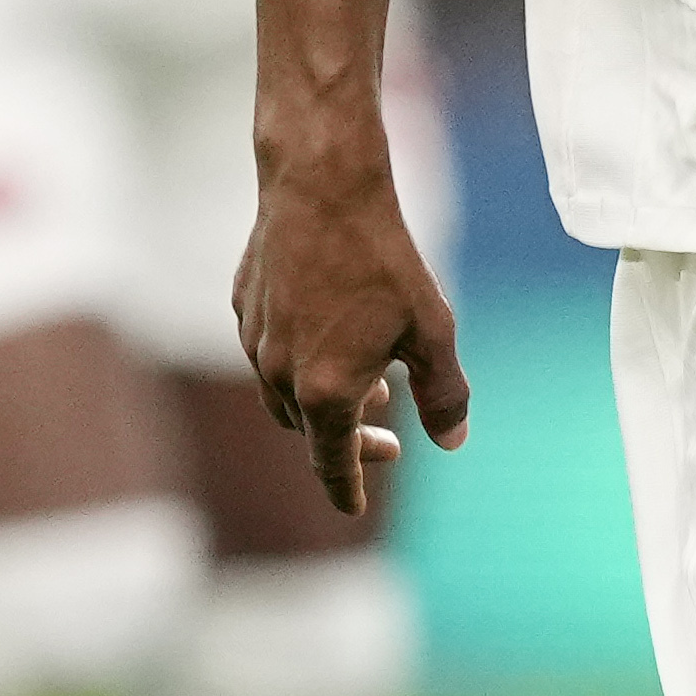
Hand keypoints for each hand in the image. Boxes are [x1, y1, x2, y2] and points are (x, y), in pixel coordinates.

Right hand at [235, 148, 470, 515]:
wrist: (322, 188)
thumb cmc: (383, 259)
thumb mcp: (432, 332)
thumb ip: (443, 394)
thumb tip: (452, 442)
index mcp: (324, 392)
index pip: (332, 463)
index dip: (348, 489)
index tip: (355, 508)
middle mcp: (279, 375)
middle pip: (307, 432)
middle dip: (346, 442)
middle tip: (387, 433)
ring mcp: (255, 340)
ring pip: (283, 395)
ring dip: (322, 402)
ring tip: (370, 384)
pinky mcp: (243, 306)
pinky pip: (268, 352)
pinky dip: (299, 363)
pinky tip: (330, 337)